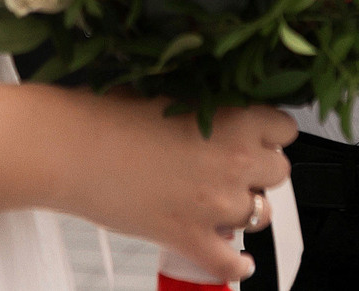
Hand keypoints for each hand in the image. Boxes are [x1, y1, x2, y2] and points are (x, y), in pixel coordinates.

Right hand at [60, 94, 296, 282]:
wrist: (72, 148)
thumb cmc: (111, 115)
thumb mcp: (173, 93)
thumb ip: (209, 106)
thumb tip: (221, 111)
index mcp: (234, 119)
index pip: (285, 129)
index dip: (269, 133)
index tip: (258, 136)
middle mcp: (234, 162)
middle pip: (278, 172)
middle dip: (259, 170)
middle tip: (234, 167)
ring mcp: (215, 205)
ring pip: (261, 215)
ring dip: (247, 209)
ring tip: (225, 202)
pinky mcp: (191, 238)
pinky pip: (231, 263)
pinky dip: (237, 266)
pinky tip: (238, 261)